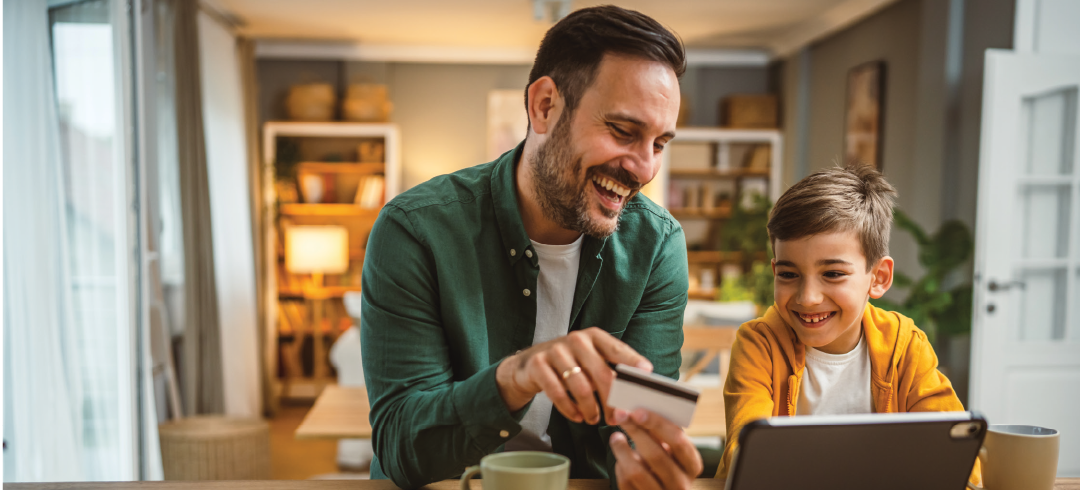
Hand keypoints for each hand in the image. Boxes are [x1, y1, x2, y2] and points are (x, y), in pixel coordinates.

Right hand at [495, 327, 651, 424]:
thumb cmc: (569, 366)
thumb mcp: (590, 362)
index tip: (647, 373)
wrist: (528, 365)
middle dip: (612, 400)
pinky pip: (558, 393)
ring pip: (581, 387)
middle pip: (601, 373)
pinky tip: (577, 417)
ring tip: (594, 419)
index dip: (632, 361)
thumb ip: (611, 371)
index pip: (617, 349)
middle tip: (616, 418)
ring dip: (590, 408)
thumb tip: (638, 389)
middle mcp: (576, 340)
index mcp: (594, 336)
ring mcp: (556, 351)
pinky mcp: (538, 365)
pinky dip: (570, 409)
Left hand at [610, 408, 702, 489]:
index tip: (637, 411)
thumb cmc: (666, 465)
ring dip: (622, 450)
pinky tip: (621, 459)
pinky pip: (626, 483)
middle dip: (635, 431)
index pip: (678, 441)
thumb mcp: (672, 452)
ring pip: (636, 472)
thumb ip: (661, 434)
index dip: (657, 424)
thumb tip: (638, 411)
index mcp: (692, 465)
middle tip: (620, 416)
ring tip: (616, 437)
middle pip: (655, 455)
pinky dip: (620, 467)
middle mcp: (681, 484)